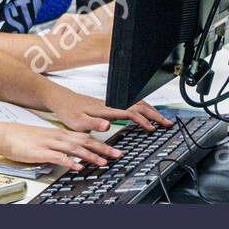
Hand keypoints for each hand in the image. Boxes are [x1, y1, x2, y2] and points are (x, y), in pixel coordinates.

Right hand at [0, 123, 119, 170]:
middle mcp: (57, 137)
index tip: (114, 149)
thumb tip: (74, 153)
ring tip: (102, 162)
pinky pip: (58, 157)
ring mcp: (50, 144)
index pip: (85, 137)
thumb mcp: (45, 138)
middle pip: (84, 142)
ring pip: (74, 148)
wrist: (5, 134)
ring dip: (90, 156)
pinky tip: (77, 166)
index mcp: (59, 134)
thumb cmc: (23, 138)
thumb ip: (60, 145)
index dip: (101, 143)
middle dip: (102, 149)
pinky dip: (69, 161)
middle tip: (117, 155)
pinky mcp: (41, 152)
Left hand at [45, 87, 172, 133]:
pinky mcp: (109, 104)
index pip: (129, 112)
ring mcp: (111, 103)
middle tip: (167, 123)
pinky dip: (142, 108)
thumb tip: (107, 125)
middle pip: (137, 106)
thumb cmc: (68, 112)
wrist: (61, 100)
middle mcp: (110, 104)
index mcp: (105, 109)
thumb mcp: (78, 122)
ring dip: (150, 110)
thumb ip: (93, 124)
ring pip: (136, 103)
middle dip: (154, 114)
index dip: (142, 120)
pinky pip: (131, 104)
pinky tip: (145, 114)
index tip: (153, 128)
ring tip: (162, 119)